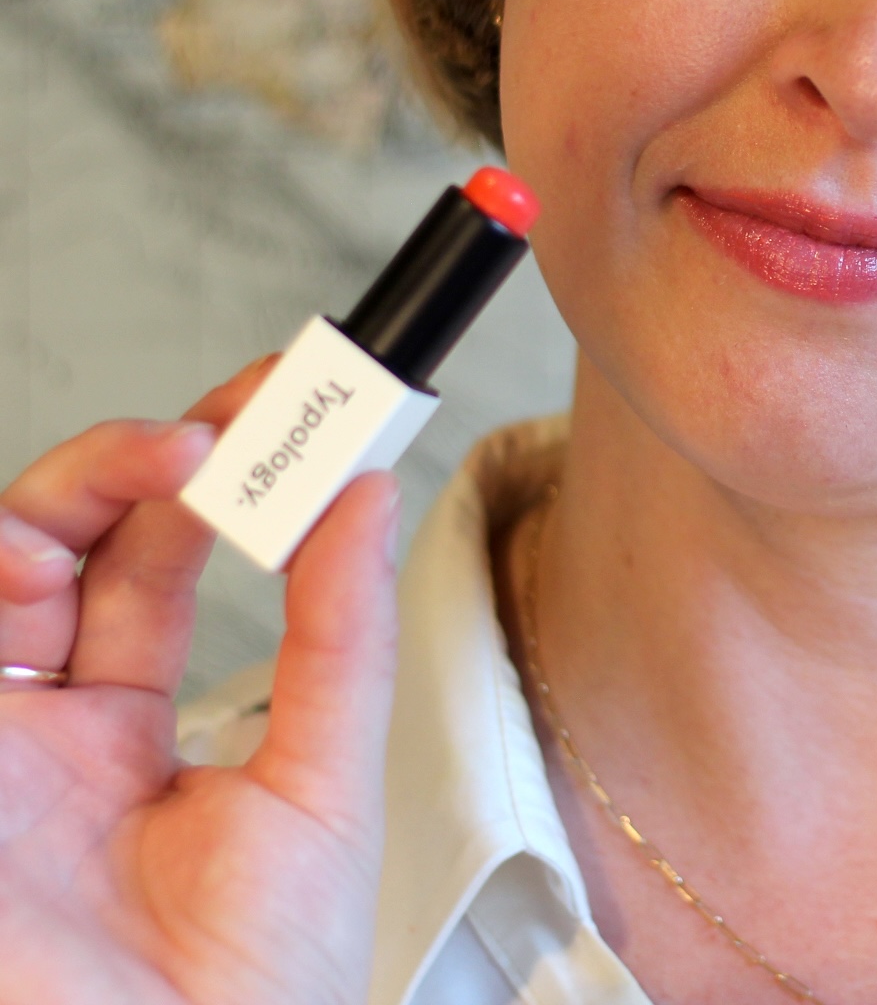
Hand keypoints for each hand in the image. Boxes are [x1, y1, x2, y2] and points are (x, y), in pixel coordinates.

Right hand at [0, 361, 399, 1004]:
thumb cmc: (258, 990)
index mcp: (130, 732)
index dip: (210, 472)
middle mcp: (44, 729)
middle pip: (64, 542)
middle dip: (138, 456)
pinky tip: (40, 570)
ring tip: (164, 469)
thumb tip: (368, 490)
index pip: (156, 557)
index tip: (282, 399)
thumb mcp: (321, 786)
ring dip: (68, 494)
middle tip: (225, 421)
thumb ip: (340, 634)